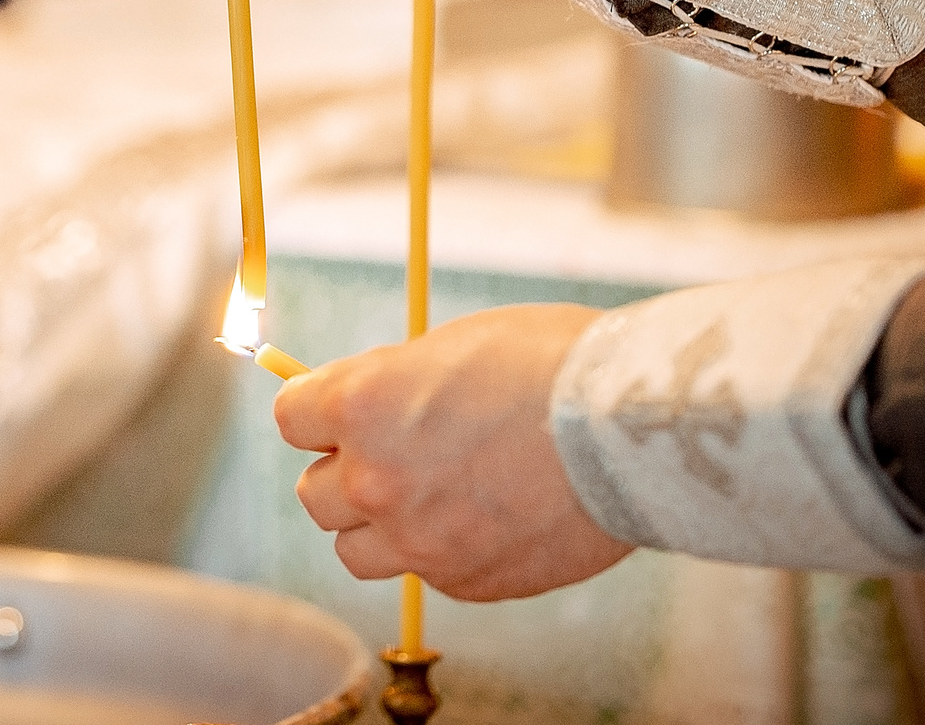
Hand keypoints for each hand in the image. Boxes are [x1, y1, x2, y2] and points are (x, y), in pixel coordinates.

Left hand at [275, 304, 632, 600]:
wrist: (632, 429)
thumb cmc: (553, 364)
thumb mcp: (452, 344)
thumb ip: (394, 382)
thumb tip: (367, 398)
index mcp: (361, 405)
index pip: (291, 418)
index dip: (320, 411)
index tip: (343, 410)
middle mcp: (374, 478)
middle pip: (315, 493)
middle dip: (346, 471)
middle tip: (392, 454)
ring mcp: (417, 539)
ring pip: (355, 549)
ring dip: (378, 525)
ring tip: (428, 497)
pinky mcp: (464, 580)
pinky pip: (426, 572)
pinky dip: (443, 550)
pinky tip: (486, 518)